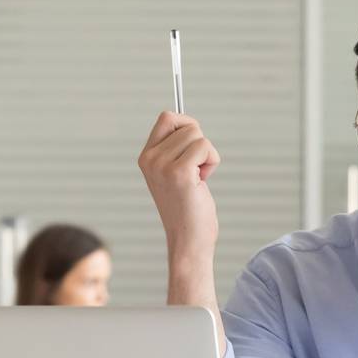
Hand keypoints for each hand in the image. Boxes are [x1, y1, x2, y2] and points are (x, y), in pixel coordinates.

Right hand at [137, 111, 220, 268]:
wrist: (188, 240)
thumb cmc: (188, 209)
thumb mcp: (175, 174)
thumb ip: (175, 150)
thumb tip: (190, 124)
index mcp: (146, 157)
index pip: (167, 118)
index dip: (187, 126)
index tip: (195, 148)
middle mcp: (150, 159)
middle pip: (187, 125)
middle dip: (200, 146)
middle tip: (196, 173)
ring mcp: (162, 165)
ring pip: (198, 136)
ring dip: (207, 156)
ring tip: (198, 180)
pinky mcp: (180, 172)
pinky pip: (206, 147)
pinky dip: (212, 162)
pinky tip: (203, 182)